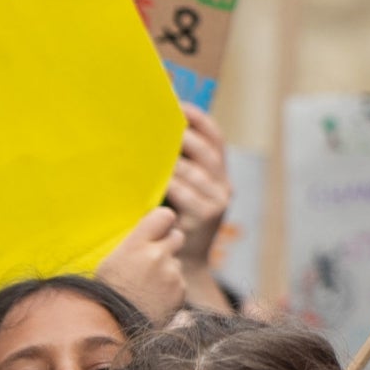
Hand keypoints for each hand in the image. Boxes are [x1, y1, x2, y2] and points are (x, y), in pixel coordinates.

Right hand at [96, 206, 185, 322]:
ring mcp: (172, 274)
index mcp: (136, 245)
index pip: (164, 215)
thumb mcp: (111, 261)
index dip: (163, 221)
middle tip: (155, 256)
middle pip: (177, 236)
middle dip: (169, 244)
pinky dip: (171, 287)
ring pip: (177, 261)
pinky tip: (155, 297)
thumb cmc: (108, 292)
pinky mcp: (181, 291)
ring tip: (149, 285)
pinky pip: (180, 281)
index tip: (158, 228)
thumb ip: (135, 243)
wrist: (115, 328)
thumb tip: (151, 231)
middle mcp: (158, 256)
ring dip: (168, 268)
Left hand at [167, 105, 233, 264]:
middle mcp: (224, 186)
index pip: (216, 137)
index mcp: (221, 175)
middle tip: (154, 125)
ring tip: (145, 148)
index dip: (199, 119)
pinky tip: (151, 177)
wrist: (183, 263)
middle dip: (180, 134)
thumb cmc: (175, 220)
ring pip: (192, 170)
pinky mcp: (204, 217)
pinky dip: (166, 181)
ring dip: (168, 159)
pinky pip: (183, 192)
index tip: (177, 105)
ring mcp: (217, 202)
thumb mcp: (185, 191)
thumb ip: (178, 165)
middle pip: (205, 150)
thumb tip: (152, 132)